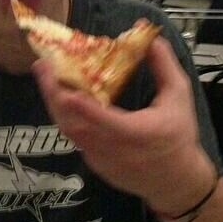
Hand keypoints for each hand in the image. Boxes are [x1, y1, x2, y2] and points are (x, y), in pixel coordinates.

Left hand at [32, 36, 213, 212]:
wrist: (176, 181)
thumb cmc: (179, 136)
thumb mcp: (179, 97)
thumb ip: (164, 66)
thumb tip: (151, 39)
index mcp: (138, 133)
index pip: (107, 122)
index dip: (85, 108)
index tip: (67, 91)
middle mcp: (114, 150)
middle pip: (74, 125)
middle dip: (54, 94)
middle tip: (43, 66)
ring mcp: (100, 160)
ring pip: (69, 131)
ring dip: (54, 103)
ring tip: (47, 76)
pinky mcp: (94, 164)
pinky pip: (74, 138)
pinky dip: (65, 116)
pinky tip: (61, 96)